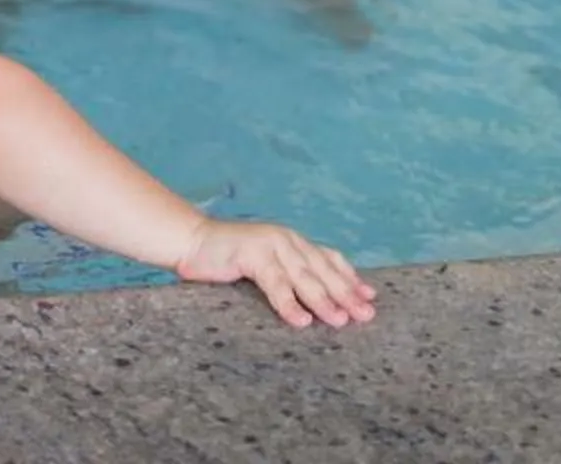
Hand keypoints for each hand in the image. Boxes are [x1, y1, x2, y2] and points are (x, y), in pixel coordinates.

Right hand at [176, 217, 376, 328]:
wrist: (189, 241)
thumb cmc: (226, 258)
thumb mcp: (265, 265)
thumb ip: (288, 275)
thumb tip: (316, 301)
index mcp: (292, 241)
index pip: (329, 259)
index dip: (350, 277)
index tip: (370, 296)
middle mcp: (286, 239)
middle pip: (323, 269)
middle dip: (346, 293)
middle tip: (365, 315)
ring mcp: (270, 244)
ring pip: (304, 277)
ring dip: (324, 300)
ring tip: (340, 321)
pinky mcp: (251, 254)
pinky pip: (275, 283)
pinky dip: (289, 303)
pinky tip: (301, 321)